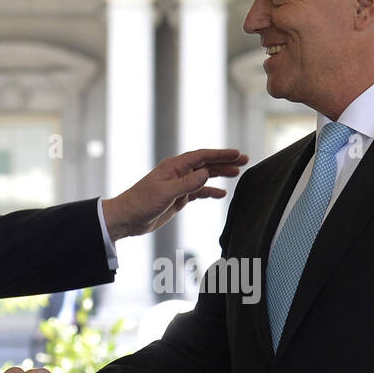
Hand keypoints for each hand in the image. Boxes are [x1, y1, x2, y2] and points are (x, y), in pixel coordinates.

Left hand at [101, 148, 247, 239]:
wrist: (128, 218)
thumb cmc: (141, 203)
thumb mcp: (165, 193)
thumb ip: (187, 184)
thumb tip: (206, 174)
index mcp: (174, 167)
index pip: (202, 157)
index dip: (221, 155)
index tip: (237, 154)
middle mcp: (178, 173)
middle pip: (206, 164)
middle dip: (225, 161)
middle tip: (244, 160)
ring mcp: (179, 185)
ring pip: (204, 177)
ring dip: (220, 174)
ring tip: (238, 173)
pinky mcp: (178, 198)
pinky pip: (199, 192)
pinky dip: (210, 191)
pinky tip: (222, 193)